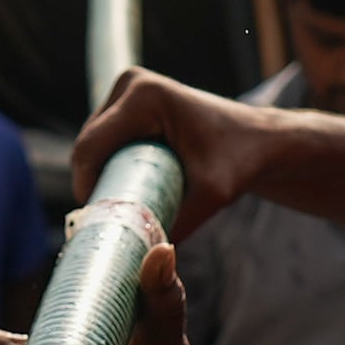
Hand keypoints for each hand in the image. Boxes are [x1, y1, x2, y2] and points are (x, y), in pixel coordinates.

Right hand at [69, 70, 275, 235]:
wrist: (258, 140)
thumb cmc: (240, 162)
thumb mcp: (212, 196)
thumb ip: (180, 224)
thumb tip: (146, 259)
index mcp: (145, 97)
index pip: (91, 147)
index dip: (86, 187)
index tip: (99, 225)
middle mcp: (131, 84)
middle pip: (88, 146)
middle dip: (95, 185)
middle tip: (112, 223)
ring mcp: (129, 89)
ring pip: (93, 145)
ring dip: (99, 177)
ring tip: (120, 211)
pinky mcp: (130, 102)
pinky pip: (104, 142)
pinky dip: (108, 167)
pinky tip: (123, 194)